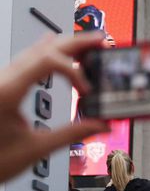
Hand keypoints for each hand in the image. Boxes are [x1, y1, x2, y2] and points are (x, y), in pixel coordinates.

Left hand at [0, 32, 108, 182]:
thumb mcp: (35, 149)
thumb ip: (71, 134)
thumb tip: (99, 125)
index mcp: (6, 92)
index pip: (47, 62)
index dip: (73, 71)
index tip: (86, 90)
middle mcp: (0, 81)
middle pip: (42, 49)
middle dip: (73, 43)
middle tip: (99, 41)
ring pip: (32, 51)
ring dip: (61, 46)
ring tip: (85, 45)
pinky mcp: (1, 86)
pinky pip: (24, 60)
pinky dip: (44, 52)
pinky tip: (52, 44)